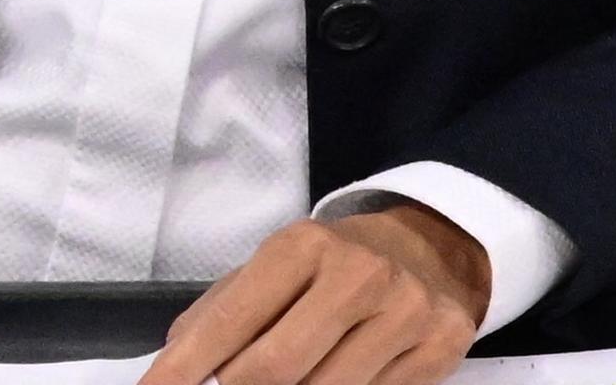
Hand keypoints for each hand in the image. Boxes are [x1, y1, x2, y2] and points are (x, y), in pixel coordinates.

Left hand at [142, 204, 490, 384]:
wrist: (430, 250)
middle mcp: (360, 273)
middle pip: (276, 370)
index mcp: (304, 245)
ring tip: (285, 380)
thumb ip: (223, 311)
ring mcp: (406, 312)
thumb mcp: (275, 267)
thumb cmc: (332, 266)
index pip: (233, 320)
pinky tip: (331, 378)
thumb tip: (175, 358)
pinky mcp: (440, 348)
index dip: (184, 369)